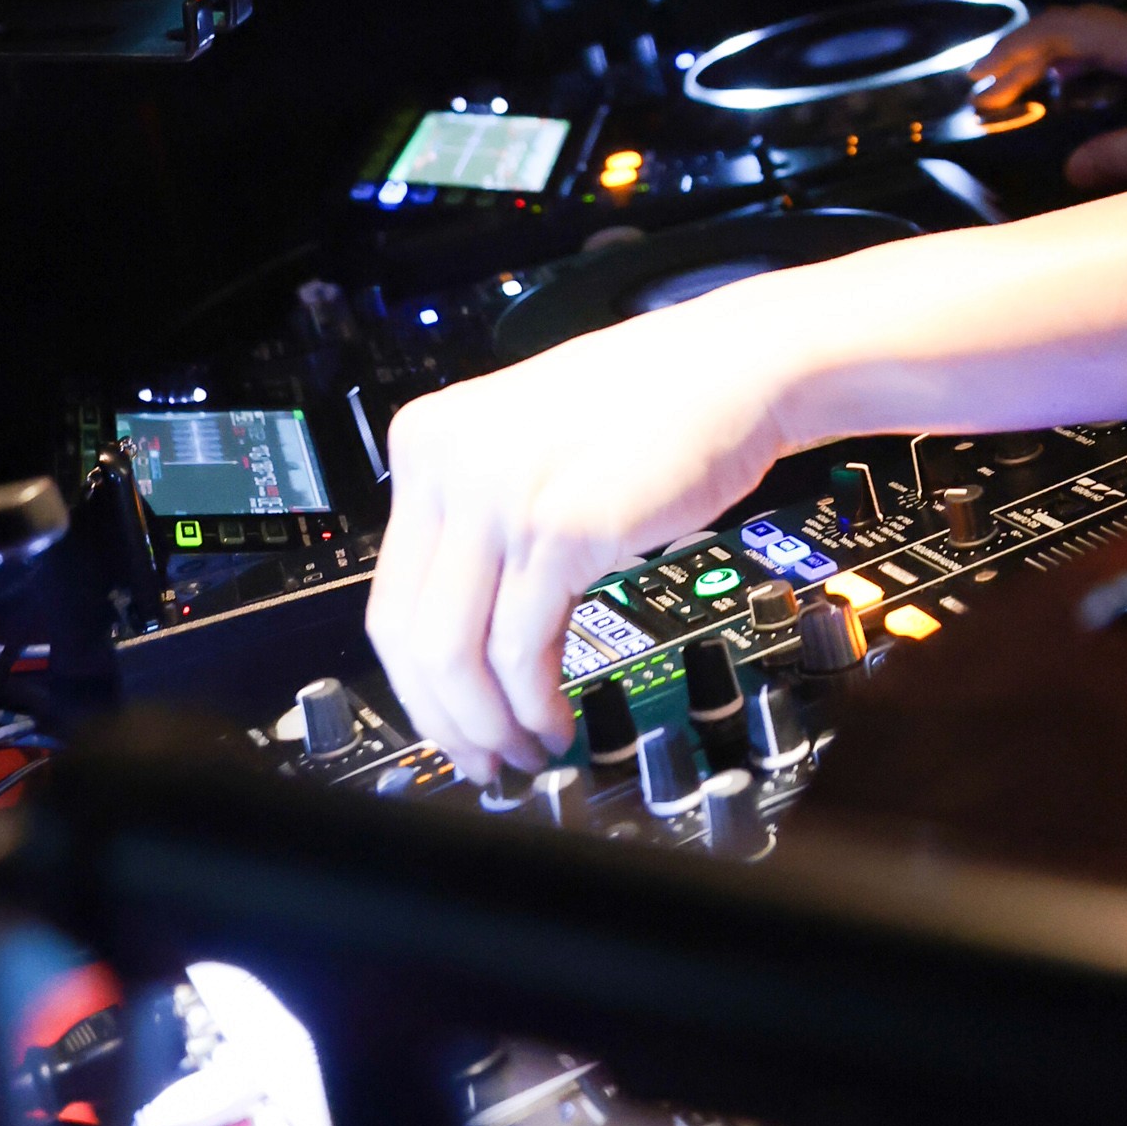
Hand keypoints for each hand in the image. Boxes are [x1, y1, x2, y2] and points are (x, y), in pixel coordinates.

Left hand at [364, 309, 810, 781]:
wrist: (738, 365)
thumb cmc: (656, 402)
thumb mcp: (527, 446)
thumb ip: (482, 517)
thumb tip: (461, 632)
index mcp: (427, 440)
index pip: (388, 592)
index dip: (413, 681)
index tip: (441, 720)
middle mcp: (448, 462)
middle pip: (408, 633)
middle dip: (442, 719)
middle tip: (477, 760)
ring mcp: (500, 493)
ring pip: (454, 654)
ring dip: (487, 724)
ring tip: (522, 750)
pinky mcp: (560, 527)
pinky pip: (522, 648)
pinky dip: (533, 703)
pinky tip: (555, 720)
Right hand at [980, 2, 1126, 184]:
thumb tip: (1070, 170)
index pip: (1059, 32)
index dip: (1014, 53)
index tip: (982, 80)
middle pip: (1066, 30)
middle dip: (1020, 56)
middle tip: (985, 89)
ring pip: (1088, 40)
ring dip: (1048, 62)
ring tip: (1016, 91)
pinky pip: (1110, 53)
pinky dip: (1079, 69)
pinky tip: (1075, 94)